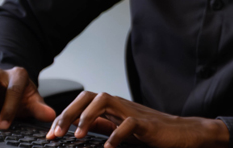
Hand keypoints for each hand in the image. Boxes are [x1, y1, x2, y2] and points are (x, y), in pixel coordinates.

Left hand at [48, 91, 229, 147]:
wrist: (183, 134)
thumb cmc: (153, 133)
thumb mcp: (122, 131)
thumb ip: (103, 127)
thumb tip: (76, 131)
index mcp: (113, 109)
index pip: (83, 102)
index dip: (64, 115)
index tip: (50, 134)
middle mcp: (121, 106)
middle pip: (89, 96)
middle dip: (69, 113)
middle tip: (56, 133)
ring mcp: (133, 113)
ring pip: (105, 100)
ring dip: (87, 117)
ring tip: (77, 136)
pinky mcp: (147, 124)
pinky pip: (128, 124)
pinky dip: (115, 136)